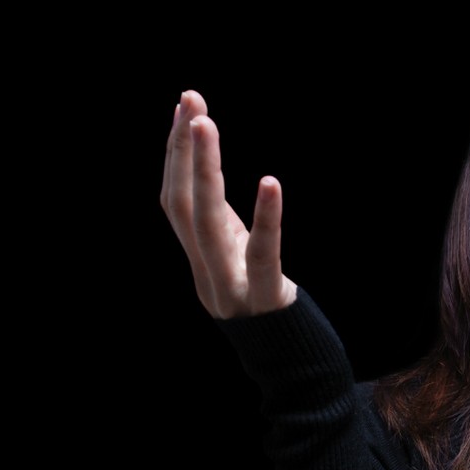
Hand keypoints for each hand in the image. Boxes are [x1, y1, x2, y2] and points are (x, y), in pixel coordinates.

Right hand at [160, 90, 296, 318]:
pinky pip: (264, 255)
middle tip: (190, 99)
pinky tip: (269, 182)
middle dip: (182, 149)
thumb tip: (207, 172)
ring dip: (203, 169)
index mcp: (200, 260)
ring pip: (208, 223)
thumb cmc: (271, 309)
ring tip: (204, 122)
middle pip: (182, 204)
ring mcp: (231, 287)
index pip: (176, 200)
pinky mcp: (266, 299)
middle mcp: (206, 272)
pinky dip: (266, 218)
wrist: (294, 370)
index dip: (175, 154)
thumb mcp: (240, 261)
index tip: (184, 107)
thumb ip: (224, 225)